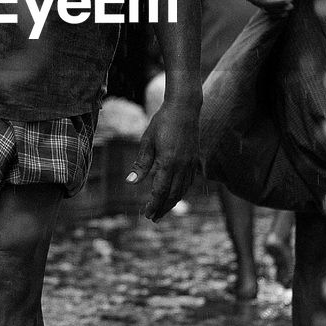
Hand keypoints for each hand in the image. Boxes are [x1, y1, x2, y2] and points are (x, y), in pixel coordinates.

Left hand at [125, 98, 200, 221]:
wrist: (185, 108)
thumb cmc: (162, 122)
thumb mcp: (147, 141)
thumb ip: (141, 164)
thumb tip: (131, 183)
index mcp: (168, 162)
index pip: (159, 191)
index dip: (153, 205)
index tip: (146, 214)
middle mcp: (182, 166)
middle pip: (172, 195)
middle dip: (162, 208)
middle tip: (153, 218)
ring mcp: (190, 163)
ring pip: (182, 190)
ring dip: (172, 202)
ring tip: (163, 210)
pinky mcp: (194, 159)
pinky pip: (188, 181)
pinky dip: (181, 191)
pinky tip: (175, 194)